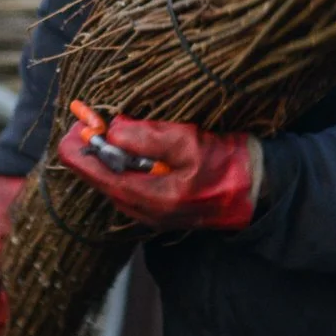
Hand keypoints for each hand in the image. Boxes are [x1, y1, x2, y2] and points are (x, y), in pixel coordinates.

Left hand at [55, 112, 258, 230]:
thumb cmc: (230, 165)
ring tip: (103, 129)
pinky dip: (122, 165)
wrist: (261, 192)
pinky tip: (127, 147)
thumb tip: (112, 129)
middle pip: (102, 179)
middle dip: (91, 149)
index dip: (81, 148)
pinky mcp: (161, 208)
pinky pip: (129, 185)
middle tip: (85, 121)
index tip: (74, 125)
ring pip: (114, 182)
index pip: (98, 174)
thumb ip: (148, 137)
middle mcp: (145, 211)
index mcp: (150, 197)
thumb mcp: (189, 143)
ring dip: (106, 156)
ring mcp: (152, 213)